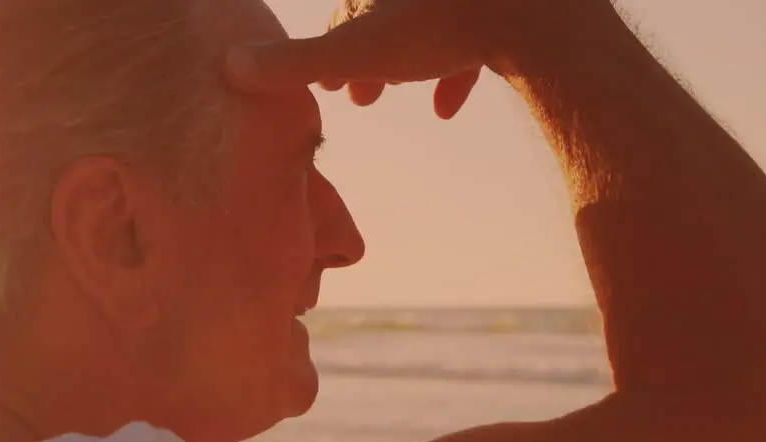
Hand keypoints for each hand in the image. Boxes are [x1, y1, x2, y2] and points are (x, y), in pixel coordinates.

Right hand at [225, 0, 540, 118]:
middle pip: (387, 13)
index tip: (333, 86)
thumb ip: (295, 63)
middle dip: (372, 55)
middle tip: (363, 96)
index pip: (349, 9)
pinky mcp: (506, 8)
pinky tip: (446, 107)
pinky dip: (456, 66)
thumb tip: (228, 66)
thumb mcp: (358, 51)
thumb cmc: (443, 28)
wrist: (537, 15)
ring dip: (409, 61)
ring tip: (397, 93)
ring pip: (429, 22)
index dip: (334, 48)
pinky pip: (477, 32)